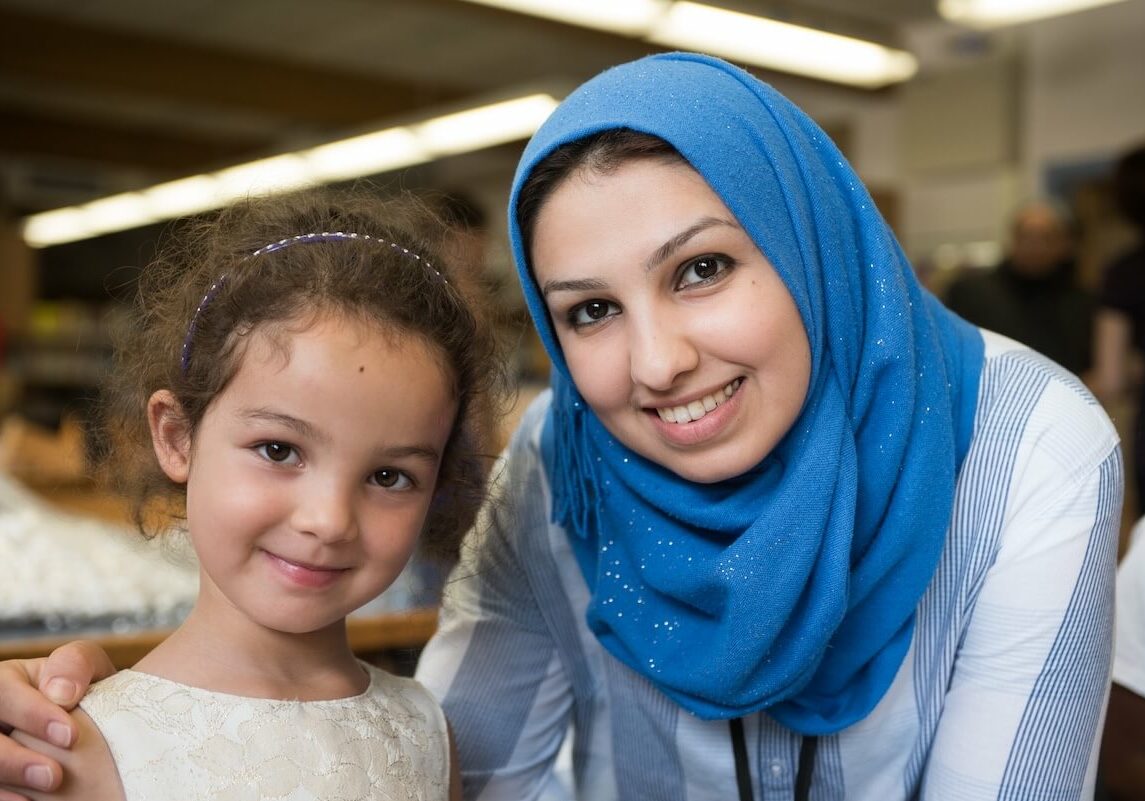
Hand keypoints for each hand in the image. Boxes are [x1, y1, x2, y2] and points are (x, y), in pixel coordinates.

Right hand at [0, 642, 113, 798]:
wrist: (97, 728)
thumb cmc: (88, 693)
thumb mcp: (88, 669)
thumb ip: (76, 664)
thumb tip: (61, 693)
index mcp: (7, 681)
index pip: (4, 691)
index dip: (32, 714)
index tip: (70, 736)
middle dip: (13, 758)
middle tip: (54, 776)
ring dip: (9, 777)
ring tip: (47, 788)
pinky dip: (4, 796)